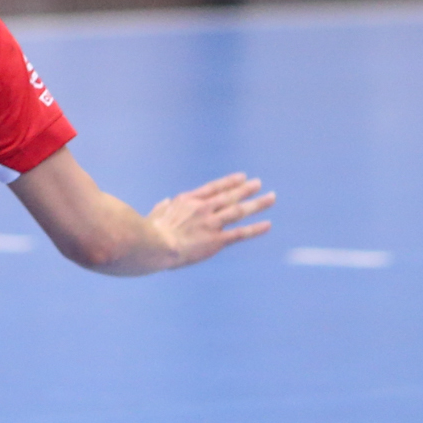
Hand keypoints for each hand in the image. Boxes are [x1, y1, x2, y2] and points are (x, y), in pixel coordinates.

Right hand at [146, 172, 273, 268]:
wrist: (157, 245)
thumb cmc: (152, 232)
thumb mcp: (156, 214)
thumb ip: (162, 207)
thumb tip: (164, 202)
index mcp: (188, 200)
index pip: (214, 187)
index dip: (230, 182)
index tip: (242, 177)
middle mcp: (203, 208)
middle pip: (230, 196)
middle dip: (246, 189)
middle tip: (259, 183)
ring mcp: (211, 223)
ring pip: (239, 211)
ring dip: (257, 204)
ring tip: (271, 197)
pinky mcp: (217, 240)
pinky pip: (240, 233)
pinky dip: (255, 229)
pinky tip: (268, 224)